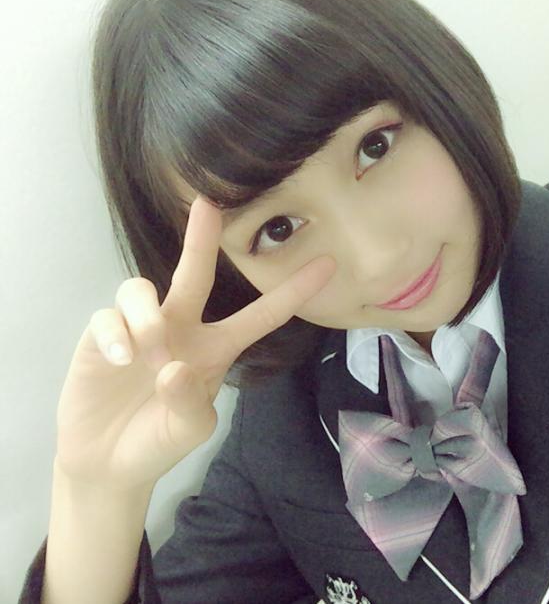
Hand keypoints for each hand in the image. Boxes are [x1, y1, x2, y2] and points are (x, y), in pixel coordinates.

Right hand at [54, 195, 335, 491]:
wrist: (108, 463)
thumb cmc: (158, 442)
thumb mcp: (188, 430)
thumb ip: (190, 403)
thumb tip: (176, 368)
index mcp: (216, 349)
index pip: (261, 316)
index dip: (292, 292)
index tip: (329, 266)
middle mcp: (181, 328)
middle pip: (195, 273)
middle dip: (201, 238)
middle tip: (207, 205)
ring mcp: (139, 330)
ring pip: (142, 289)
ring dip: (148, 316)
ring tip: (152, 353)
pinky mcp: (101, 337)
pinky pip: (108, 316)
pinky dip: (116, 334)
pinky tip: (120, 361)